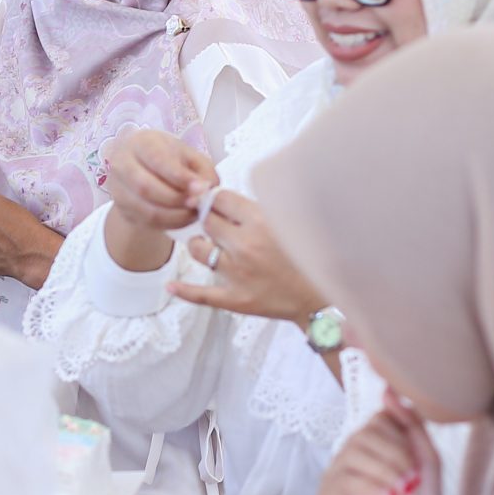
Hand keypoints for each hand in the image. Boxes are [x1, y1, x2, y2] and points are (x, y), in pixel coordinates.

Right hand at [102, 130, 215, 271]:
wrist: (144, 167)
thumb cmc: (169, 158)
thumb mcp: (189, 156)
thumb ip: (203, 170)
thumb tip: (207, 189)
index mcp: (141, 142)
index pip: (157, 159)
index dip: (179, 176)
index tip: (201, 188)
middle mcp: (122, 163)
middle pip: (146, 187)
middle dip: (176, 199)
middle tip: (198, 203)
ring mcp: (118, 188)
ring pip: (146, 209)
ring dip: (175, 215)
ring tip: (194, 212)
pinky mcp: (122, 208)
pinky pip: (147, 222)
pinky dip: (171, 223)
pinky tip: (184, 218)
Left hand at [171, 192, 325, 322]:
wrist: (322, 298)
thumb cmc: (309, 257)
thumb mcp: (291, 222)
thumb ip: (261, 207)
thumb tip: (231, 195)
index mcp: (261, 222)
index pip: (220, 198)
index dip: (214, 197)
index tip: (213, 200)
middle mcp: (244, 246)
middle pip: (206, 221)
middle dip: (207, 218)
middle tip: (211, 221)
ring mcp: (236, 274)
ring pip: (198, 250)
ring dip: (199, 245)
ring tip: (207, 245)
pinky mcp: (234, 299)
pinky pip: (201, 294)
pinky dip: (184, 290)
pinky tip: (171, 286)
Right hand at [318, 396, 445, 494]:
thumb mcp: (427, 463)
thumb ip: (412, 426)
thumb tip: (388, 391)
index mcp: (371, 445)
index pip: (378, 419)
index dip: (401, 438)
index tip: (415, 463)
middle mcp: (349, 455)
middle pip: (365, 433)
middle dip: (395, 455)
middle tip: (410, 481)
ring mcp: (335, 476)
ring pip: (354, 453)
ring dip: (386, 472)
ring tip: (401, 493)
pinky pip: (344, 481)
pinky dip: (370, 488)